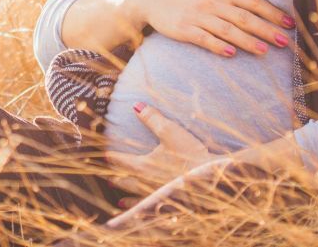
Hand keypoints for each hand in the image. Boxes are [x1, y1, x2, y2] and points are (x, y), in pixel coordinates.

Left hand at [103, 102, 218, 201]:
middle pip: (125, 180)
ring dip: (126, 195)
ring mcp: (155, 197)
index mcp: (143, 166)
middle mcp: (145, 183)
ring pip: (135, 197)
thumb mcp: (171, 132)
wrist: (212, 179)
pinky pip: (149, 209)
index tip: (104, 155)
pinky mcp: (167, 206)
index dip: (112, 156)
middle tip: (108, 177)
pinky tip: (140, 212)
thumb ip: (152, 118)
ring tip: (118, 199)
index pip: (121, 160)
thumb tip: (136, 105)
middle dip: (116, 177)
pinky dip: (141, 210)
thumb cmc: (190, 154)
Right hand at [132, 0, 295, 56]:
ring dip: (248, 41)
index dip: (272, 13)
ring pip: (227, 30)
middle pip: (244, 17)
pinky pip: (204, 39)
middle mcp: (211, 0)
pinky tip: (231, 54)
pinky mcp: (183, 29)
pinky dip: (218, 46)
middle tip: (285, 41)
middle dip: (267, 30)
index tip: (289, 23)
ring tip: (265, 50)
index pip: (252, 1)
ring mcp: (197, 15)